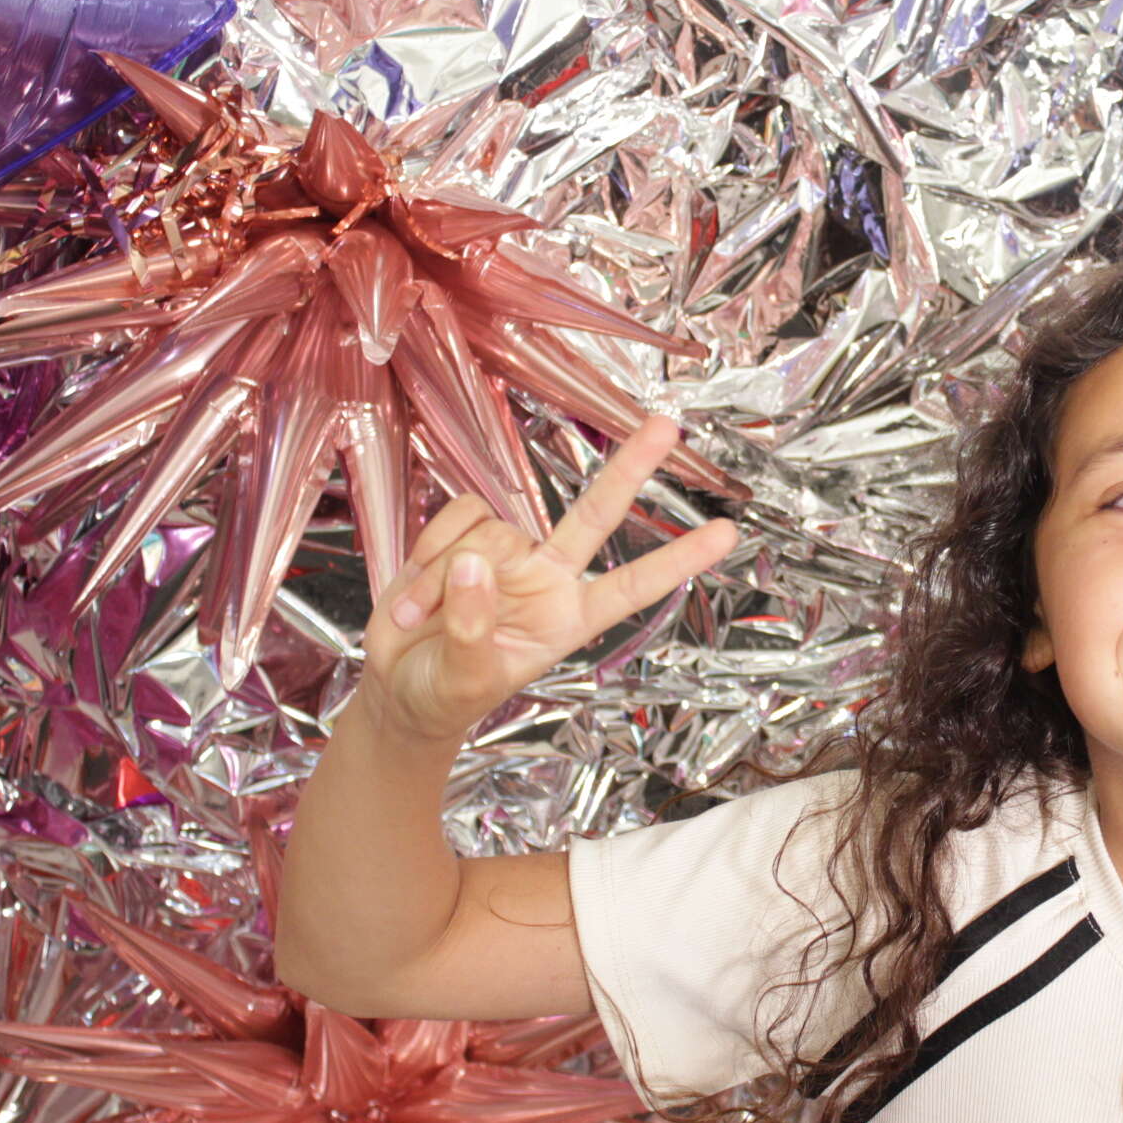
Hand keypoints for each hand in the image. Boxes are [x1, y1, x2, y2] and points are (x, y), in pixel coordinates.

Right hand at [356, 415, 740, 749]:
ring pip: (492, 531)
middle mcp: (546, 578)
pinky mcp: (462, 538)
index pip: (633, 585)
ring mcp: (505, 556)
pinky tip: (412, 592)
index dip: (678, 560)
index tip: (727, 534)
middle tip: (666, 426)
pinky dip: (429, 552)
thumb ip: (472, 628)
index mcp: (567, 619)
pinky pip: (457, 516)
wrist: (395, 691)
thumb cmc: (443, 697)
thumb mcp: (463, 680)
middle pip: (594, 514)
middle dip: (629, 468)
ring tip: (420, 618)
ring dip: (445, 575)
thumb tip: (476, 566)